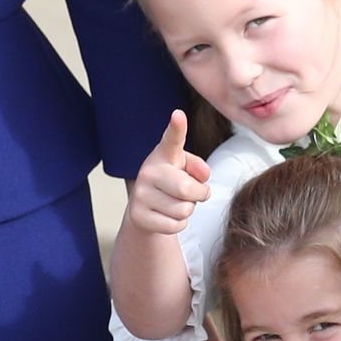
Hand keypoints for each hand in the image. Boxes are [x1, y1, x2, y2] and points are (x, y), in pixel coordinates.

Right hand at [123, 110, 214, 236]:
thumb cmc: (173, 184)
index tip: (178, 115)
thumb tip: (202, 175)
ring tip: (176, 203)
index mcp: (164, 155)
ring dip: (188, 211)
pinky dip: (179, 224)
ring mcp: (140, 194)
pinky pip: (175, 225)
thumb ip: (198, 168)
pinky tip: (167, 216)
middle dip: (199, 195)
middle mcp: (148, 171)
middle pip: (186, 188)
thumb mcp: (188, 171)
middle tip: (196, 194)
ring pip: (183, 210)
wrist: (146, 210)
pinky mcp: (137, 216)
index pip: (172, 140)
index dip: (176, 128)